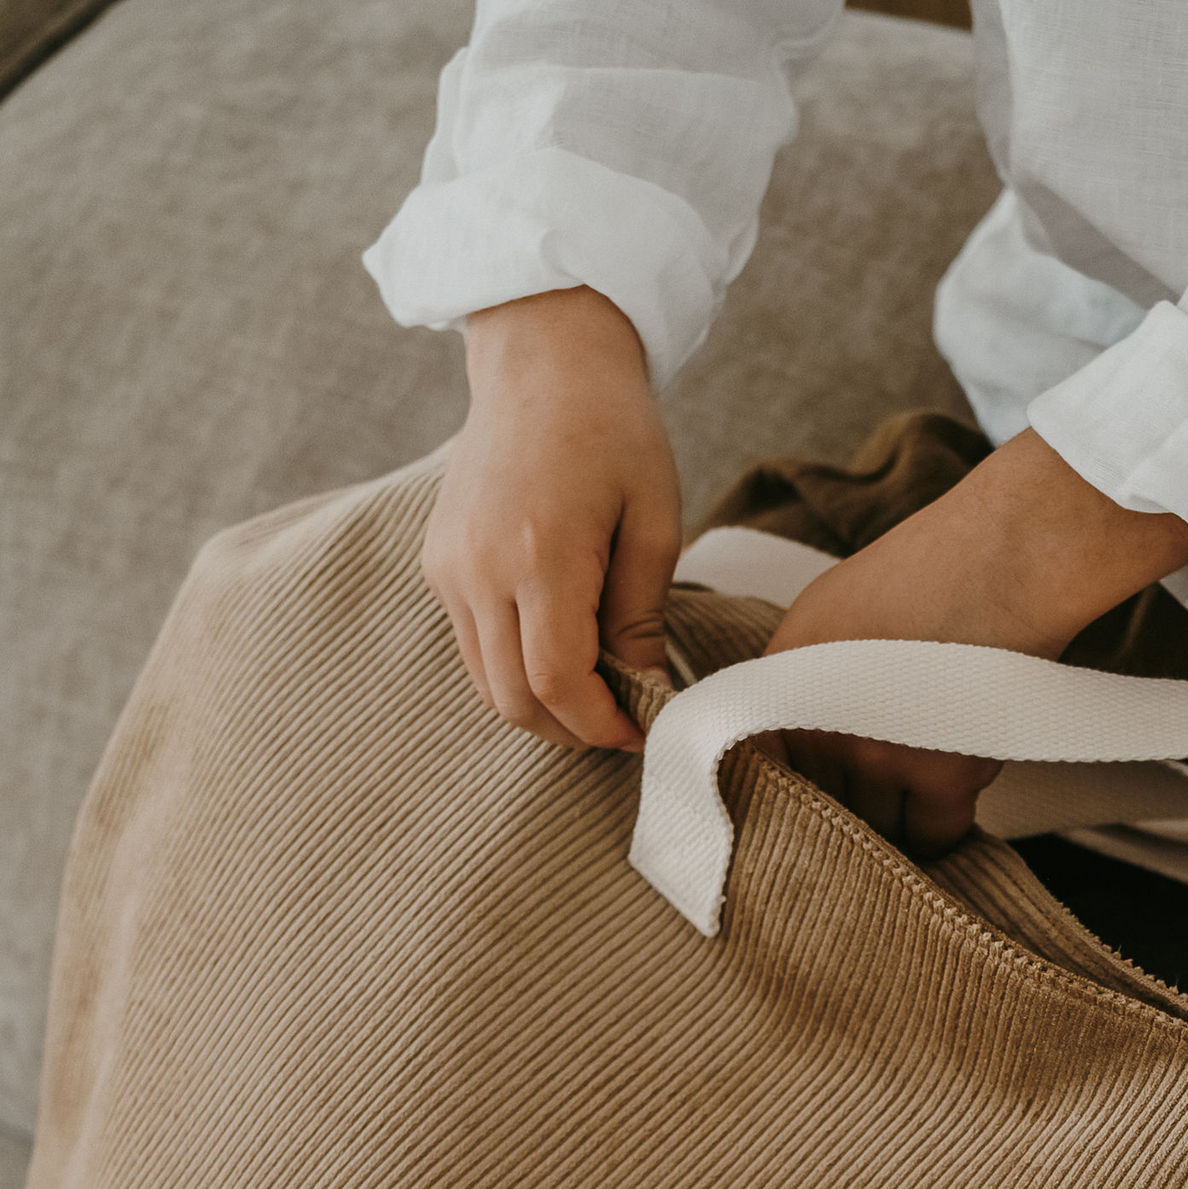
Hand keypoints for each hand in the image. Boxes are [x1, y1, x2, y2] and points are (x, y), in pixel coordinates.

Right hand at [424, 286, 682, 755]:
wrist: (542, 361)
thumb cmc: (614, 431)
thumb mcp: (654, 522)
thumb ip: (641, 616)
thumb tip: (645, 690)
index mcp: (539, 553)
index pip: (558, 682)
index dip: (600, 725)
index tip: (641, 731)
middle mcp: (479, 567)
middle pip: (515, 698)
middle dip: (572, 730)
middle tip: (621, 725)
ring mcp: (449, 566)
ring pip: (486, 684)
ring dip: (541, 708)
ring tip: (595, 697)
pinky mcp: (437, 563)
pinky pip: (472, 647)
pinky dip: (513, 671)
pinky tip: (558, 654)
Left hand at [759, 429, 1187, 856]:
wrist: (1002, 559)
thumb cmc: (927, 572)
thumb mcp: (828, 610)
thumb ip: (799, 677)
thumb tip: (787, 742)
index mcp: (783, 679)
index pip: (766, 774)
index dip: (796, 792)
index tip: (817, 799)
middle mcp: (821, 723)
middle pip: (825, 810)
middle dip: (851, 807)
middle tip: (879, 793)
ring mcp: (881, 755)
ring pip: (878, 831)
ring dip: (898, 818)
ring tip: (922, 783)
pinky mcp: (942, 777)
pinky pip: (931, 838)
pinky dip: (942, 830)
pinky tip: (950, 799)